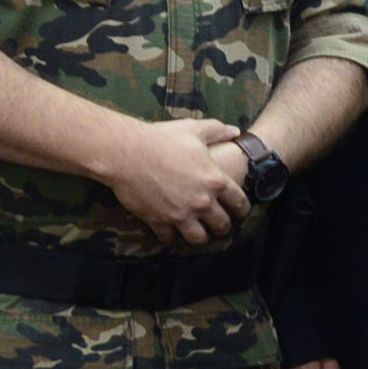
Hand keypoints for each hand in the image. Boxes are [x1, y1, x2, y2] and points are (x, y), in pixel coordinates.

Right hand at [102, 117, 247, 247]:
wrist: (125, 152)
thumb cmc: (161, 138)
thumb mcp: (194, 129)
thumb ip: (218, 130)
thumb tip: (236, 131)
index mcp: (215, 180)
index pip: (239, 203)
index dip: (241, 209)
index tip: (239, 213)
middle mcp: (202, 201)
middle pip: (222, 225)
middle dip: (222, 227)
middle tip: (218, 226)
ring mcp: (180, 214)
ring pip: (198, 238)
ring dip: (200, 238)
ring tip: (198, 234)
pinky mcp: (159, 221)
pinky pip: (170, 239)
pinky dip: (171, 238)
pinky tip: (171, 233)